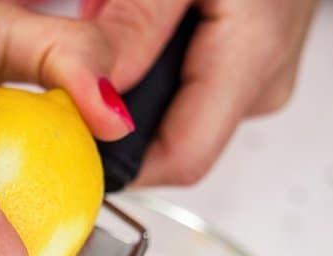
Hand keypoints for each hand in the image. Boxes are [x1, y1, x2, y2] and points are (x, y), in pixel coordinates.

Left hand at [82, 0, 316, 185]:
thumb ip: (134, 27)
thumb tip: (96, 99)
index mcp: (253, 58)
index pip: (179, 160)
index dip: (120, 162)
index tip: (69, 135)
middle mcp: (263, 80)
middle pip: (170, 136)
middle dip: (118, 100)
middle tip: (93, 31)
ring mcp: (262, 71)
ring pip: (173, 104)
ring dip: (134, 69)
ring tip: (122, 8)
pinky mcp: (252, 57)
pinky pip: (189, 76)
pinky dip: (154, 49)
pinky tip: (151, 10)